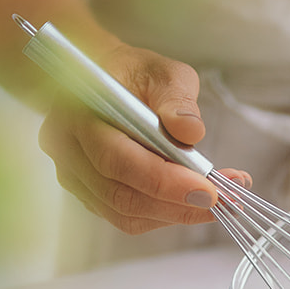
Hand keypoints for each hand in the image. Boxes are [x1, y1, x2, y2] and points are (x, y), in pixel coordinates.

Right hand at [38, 40, 250, 234]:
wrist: (106, 81)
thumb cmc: (132, 75)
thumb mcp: (162, 72)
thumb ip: (177, 99)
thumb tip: (191, 132)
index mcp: (78, 116)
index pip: (118, 161)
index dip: (165, 182)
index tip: (209, 189)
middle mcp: (68, 151)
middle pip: (121, 196)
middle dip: (177, 205)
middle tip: (221, 201)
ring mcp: (75, 177)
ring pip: (125, 214)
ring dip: (175, 214)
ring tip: (218, 202)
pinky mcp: (90, 194)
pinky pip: (127, 216)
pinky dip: (164, 214)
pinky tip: (192, 201)